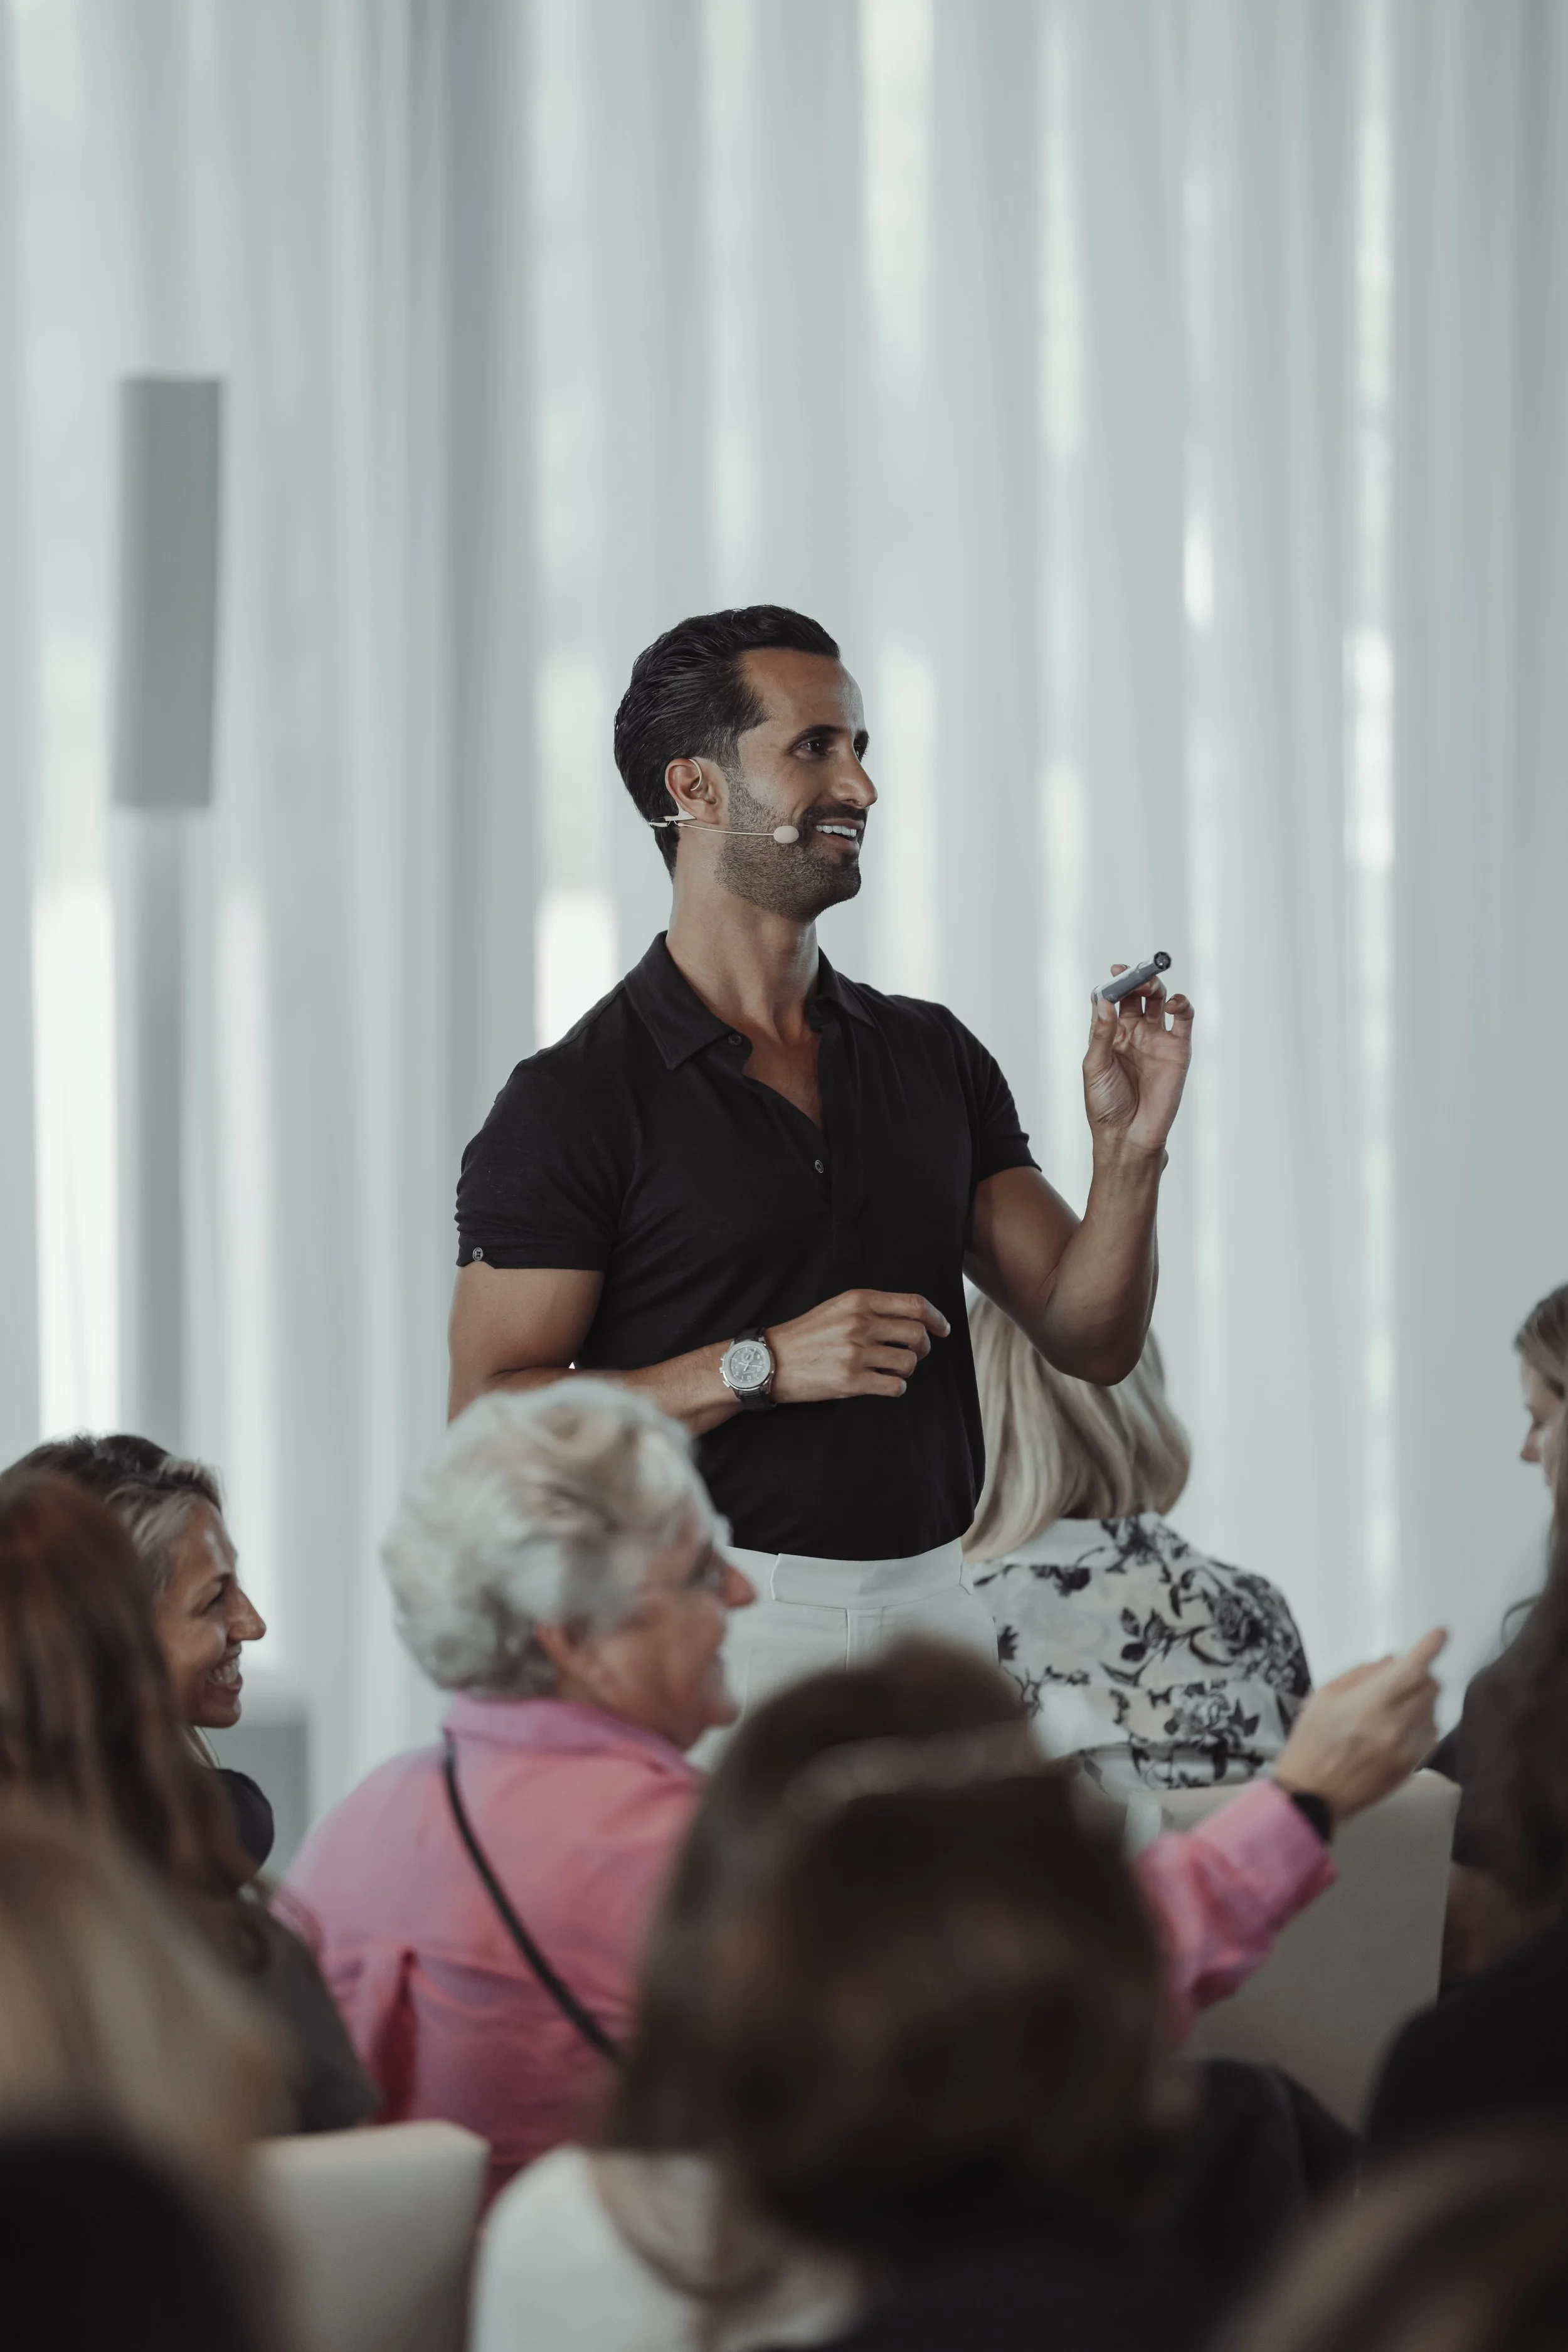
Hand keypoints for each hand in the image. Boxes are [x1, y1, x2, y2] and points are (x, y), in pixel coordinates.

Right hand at [765, 1290, 949, 1403]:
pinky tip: (883, 1385)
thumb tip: (912, 1317)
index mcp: (858, 1301)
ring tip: (889, 1370)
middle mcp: (859, 1324)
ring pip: (909, 1362)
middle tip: (915, 1354)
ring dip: (906, 1369)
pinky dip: (895, 1387)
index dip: (936, 1318)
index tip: (943, 1329)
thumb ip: (871, 1308)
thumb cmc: (805, 1335)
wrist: (769, 1361)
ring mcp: (856, 1353)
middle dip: (924, 1347)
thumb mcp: (837, 1308)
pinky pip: (895, 1386)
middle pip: (918, 1334)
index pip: (914, 1304)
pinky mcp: (851, 1381)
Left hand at [1082, 967, 1193, 1157]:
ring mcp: (1156, 1039)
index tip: (1116, 971)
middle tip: (1136, 974)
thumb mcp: (1095, 1066)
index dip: (1114, 983)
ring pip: (1158, 1001)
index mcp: (1110, 1035)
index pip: (1112, 1000)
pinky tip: (1173, 1003)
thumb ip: (1101, 1034)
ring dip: (1156, 986)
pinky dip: (1182, 1005)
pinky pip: (1183, 1019)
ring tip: (1151, 986)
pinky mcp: (1178, 1048)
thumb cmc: (1106, 1105)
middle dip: (1136, 979)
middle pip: (1136, 995)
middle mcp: (1133, 1033)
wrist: (1130, 1135)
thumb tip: (1104, 1002)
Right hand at [1272, 1629, 1446, 1824]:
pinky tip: (1401, 1725)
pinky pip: (1430, 1734)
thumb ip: (1361, 1675)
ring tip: (1396, 1703)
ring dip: (1422, 1698)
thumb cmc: (1312, 1742)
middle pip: (1430, 1687)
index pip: (1411, 1669)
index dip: (1429, 1648)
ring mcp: (1407, 1749)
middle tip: (1403, 1675)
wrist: (1314, 1794)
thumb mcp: (1324, 1697)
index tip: (1440, 1634)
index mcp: (1370, 1704)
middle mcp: (1395, 1726)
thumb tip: (1392, 1662)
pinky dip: (1423, 1721)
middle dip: (1421, 1673)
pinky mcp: (1412, 1766)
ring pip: (1433, 1710)